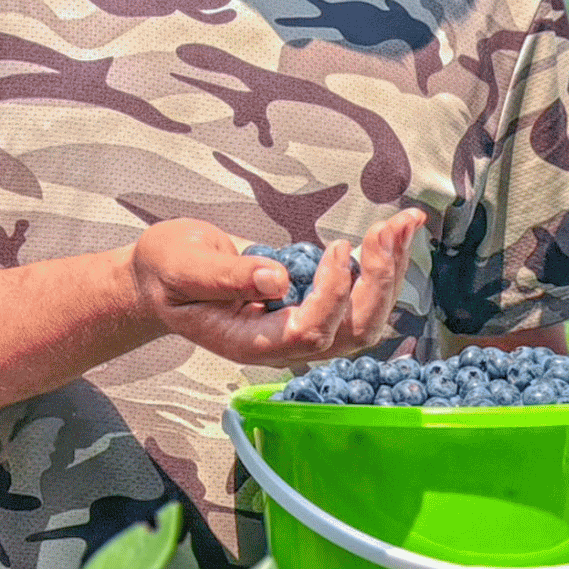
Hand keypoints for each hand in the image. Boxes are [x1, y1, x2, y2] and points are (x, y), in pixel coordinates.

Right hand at [132, 212, 427, 369]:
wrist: (164, 279)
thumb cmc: (167, 272)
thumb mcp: (183, 267)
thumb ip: (225, 278)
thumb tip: (278, 281)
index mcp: (250, 342)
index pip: (309, 333)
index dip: (334, 295)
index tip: (337, 248)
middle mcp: (284, 346)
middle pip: (353, 333)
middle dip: (381, 280)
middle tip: (392, 226)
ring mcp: (303, 332)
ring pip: (367, 321)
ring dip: (391, 271)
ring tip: (404, 222)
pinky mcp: (316, 312)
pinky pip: (362, 303)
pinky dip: (384, 267)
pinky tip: (394, 233)